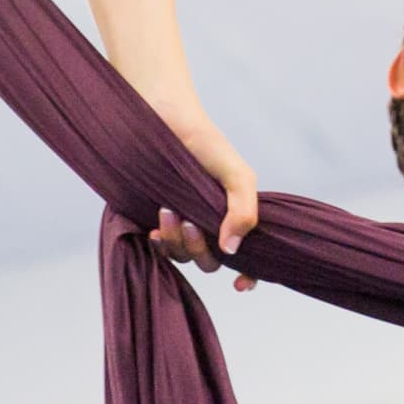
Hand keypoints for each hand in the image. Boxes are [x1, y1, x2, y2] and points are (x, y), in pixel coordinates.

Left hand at [147, 119, 258, 288]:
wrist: (161, 119)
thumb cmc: (205, 144)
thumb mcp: (237, 174)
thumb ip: (243, 211)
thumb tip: (232, 251)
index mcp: (235, 216)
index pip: (249, 256)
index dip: (249, 275)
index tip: (240, 284)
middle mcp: (211, 225)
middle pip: (212, 262)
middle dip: (201, 249)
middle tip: (191, 223)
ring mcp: (184, 225)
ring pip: (185, 257)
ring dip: (177, 243)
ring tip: (167, 211)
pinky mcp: (157, 222)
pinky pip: (160, 250)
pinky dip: (159, 244)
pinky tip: (154, 229)